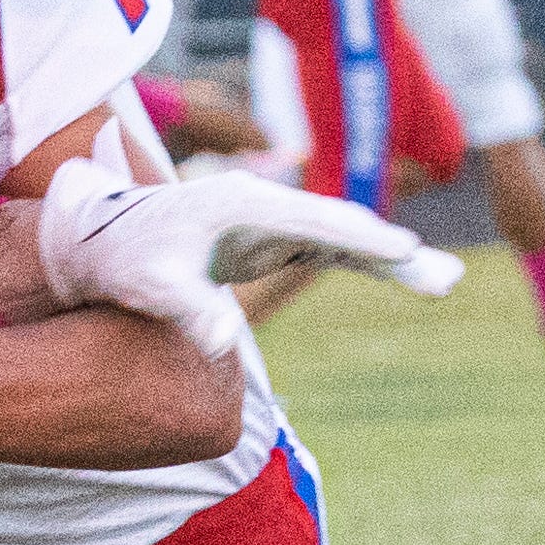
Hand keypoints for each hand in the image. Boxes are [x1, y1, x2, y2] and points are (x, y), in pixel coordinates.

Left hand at [36, 164, 462, 356]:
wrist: (98, 241)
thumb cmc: (123, 262)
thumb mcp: (151, 289)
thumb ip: (190, 311)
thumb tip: (224, 343)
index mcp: (238, 203)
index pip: (309, 219)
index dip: (356, 237)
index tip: (401, 251)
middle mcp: (261, 201)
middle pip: (338, 224)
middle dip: (391, 250)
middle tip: (447, 279)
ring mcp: (271, 217)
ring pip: (342, 236)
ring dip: (390, 259)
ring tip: (445, 284)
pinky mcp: (272, 236)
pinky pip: (329, 248)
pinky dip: (367, 263)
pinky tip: (408, 279)